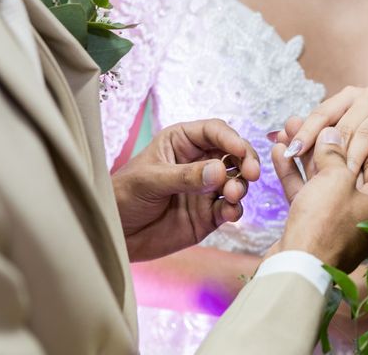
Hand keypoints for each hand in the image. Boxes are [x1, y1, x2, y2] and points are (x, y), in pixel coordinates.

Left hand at [112, 119, 259, 261]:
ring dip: (240, 186)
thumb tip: (220, 170)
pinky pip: (230, 208)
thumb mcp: (149, 181)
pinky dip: (234, 209)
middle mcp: (199, 162)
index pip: (214, 131)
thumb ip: (185, 176)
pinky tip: (229, 213)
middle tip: (252, 174)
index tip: (240, 151)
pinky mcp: (209, 214)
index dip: (231, 138)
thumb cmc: (122, 197)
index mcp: (182, 143)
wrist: (115, 236)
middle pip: (234, 154)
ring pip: (236, 180)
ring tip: (231, 194)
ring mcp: (206, 189)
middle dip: (246, 161)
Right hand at [270, 127, 367, 271]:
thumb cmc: (324, 223)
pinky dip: (294, 173)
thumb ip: (335, 151)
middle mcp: (363, 212)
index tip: (344, 115)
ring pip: (321, 179)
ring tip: (287, 129)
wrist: (296, 268)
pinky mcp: (313, 226)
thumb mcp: (335, 179)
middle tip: (307, 120)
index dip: (356, 133)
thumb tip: (333, 132)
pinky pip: (307, 193)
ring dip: (304, 154)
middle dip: (323, 141)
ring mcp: (337, 220)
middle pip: (344, 167)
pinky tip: (280, 151)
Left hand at [280, 86, 367, 173]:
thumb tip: (277, 137)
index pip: (322, 113)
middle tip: (318, 176)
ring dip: (356, 156)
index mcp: (347, 97)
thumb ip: (317, 133)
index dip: (305, 132)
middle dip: (330, 151)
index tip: (290, 152)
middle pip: (344, 124)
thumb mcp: (346, 128)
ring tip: (346, 177)